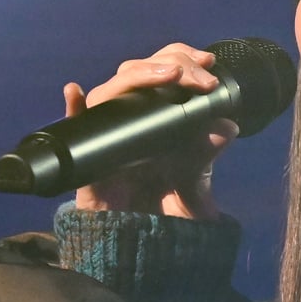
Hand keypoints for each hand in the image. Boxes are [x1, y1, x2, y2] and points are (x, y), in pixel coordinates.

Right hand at [67, 42, 236, 218]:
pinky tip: (75, 92)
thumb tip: (227, 126)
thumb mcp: (195, 178)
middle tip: (198, 76)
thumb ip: (207, 153)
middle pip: (137, 71)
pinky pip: (74, 126)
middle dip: (170, 63)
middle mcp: (129, 116)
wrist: (144, 243)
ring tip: (167, 74)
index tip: (207, 63)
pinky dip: (73, 107)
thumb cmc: (165, 205)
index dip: (181, 58)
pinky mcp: (88, 156)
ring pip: (110, 91)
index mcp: (155, 113)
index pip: (162, 69)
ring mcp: (106, 132)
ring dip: (137, 76)